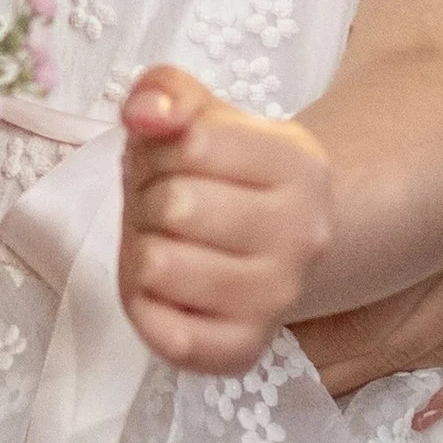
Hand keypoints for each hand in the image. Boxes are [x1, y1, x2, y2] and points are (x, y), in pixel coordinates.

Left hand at [120, 66, 330, 373]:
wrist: (270, 240)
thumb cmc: (219, 169)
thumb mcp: (199, 111)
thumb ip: (164, 91)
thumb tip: (143, 115)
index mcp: (299, 166)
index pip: (194, 143)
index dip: (159, 143)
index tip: (173, 156)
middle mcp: (302, 237)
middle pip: (175, 205)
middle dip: (147, 194)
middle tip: (162, 201)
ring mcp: (277, 299)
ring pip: (157, 266)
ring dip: (140, 246)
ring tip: (164, 239)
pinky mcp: (244, 350)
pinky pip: (167, 337)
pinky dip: (146, 306)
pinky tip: (165, 287)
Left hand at [292, 3, 442, 424]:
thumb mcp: (398, 131)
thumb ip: (359, 200)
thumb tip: (287, 252)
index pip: (386, 310)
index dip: (329, 333)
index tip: (278, 341)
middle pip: (418, 334)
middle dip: (349, 356)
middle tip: (295, 371)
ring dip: (397, 367)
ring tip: (337, 382)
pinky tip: (424, 408)